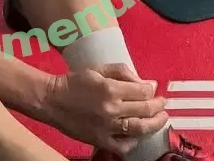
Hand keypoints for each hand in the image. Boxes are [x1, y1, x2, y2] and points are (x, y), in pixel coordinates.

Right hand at [41, 64, 168, 154]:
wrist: (52, 100)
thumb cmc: (74, 82)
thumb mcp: (97, 69)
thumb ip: (121, 71)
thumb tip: (144, 82)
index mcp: (110, 89)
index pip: (142, 92)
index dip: (152, 91)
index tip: (154, 90)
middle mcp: (111, 109)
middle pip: (145, 110)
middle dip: (159, 107)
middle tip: (163, 104)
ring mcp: (107, 127)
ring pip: (140, 129)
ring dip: (155, 124)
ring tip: (161, 119)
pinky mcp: (101, 140)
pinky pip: (124, 146)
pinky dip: (134, 141)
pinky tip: (137, 134)